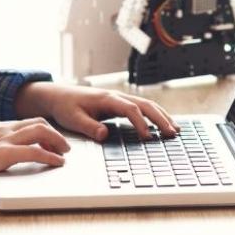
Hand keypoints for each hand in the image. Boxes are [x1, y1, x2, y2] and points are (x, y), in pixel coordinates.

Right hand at [0, 117, 69, 213]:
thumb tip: (7, 165)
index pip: (26, 122)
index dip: (43, 131)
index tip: (52, 141)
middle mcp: (1, 128)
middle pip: (38, 122)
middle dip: (54, 133)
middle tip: (64, 146)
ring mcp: (2, 139)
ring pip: (40, 130)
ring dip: (57, 140)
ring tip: (65, 152)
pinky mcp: (4, 153)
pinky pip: (35, 150)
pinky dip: (50, 156)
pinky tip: (58, 162)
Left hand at [15, 82, 180, 141]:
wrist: (59, 96)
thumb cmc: (66, 107)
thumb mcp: (73, 119)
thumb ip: (89, 126)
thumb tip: (104, 134)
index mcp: (107, 99)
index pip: (130, 110)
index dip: (141, 123)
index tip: (148, 138)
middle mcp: (116, 97)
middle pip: (145, 105)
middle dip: (160, 118)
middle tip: (172, 133)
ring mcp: (119, 99)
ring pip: (146, 105)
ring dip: (161, 116)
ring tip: (175, 129)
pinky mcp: (119, 104)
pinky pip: (142, 108)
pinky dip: (155, 115)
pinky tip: (163, 124)